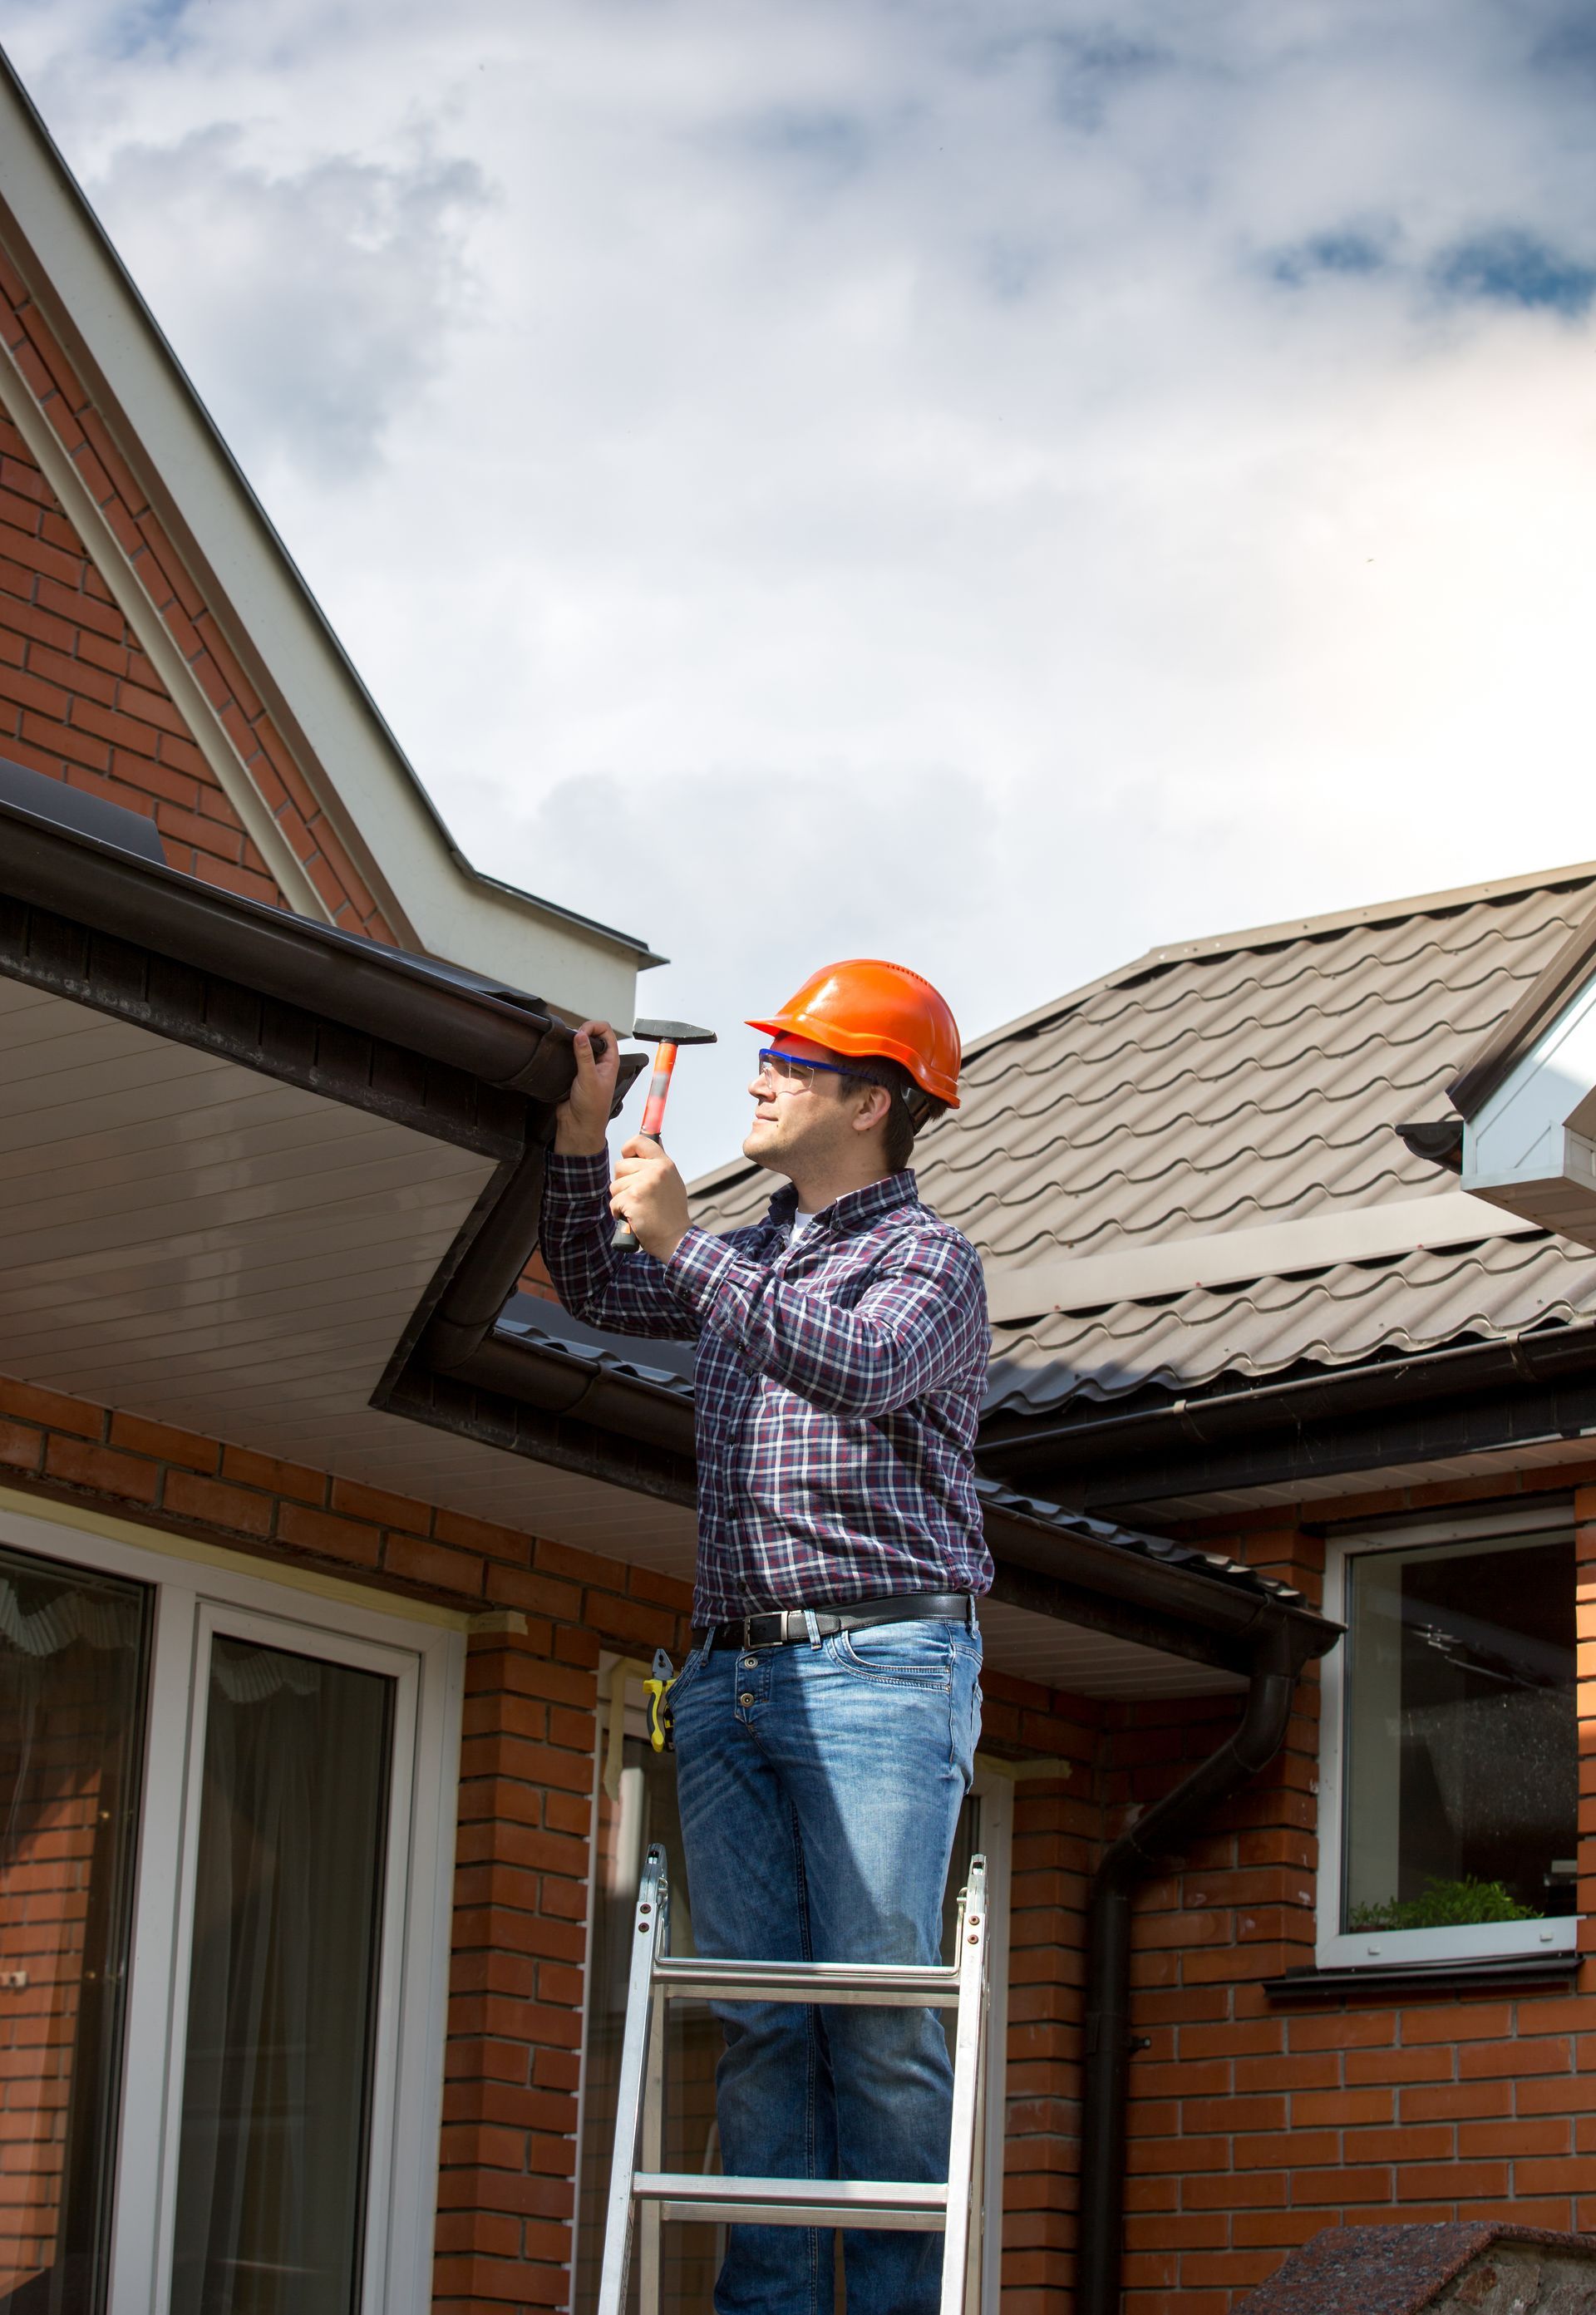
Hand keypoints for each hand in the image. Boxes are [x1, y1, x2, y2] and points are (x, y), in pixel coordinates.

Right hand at [555, 1021, 618, 1153]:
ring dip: (574, 1042)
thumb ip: (584, 1056)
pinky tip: (561, 1053)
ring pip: (581, 1045)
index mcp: (610, 1061)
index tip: (581, 1031)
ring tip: (567, 1044)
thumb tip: (581, 1035)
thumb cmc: (592, 1109)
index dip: (594, 1027)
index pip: (607, 1032)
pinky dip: (565, 1052)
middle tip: (573, 1037)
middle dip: (583, 1031)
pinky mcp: (574, 1073)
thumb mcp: (588, 1079)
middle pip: (593, 1035)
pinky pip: (570, 1056)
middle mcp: (600, 1062)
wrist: (578, 1126)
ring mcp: (587, 1067)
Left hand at [611, 1135, 690, 1260]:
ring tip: (638, 1208)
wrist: (675, 1238)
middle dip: (623, 1182)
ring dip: (621, 1200)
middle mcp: (655, 1171)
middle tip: (638, 1196)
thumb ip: (658, 1164)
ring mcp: (643, 1184)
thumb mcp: (671, 1181)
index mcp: (664, 1164)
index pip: (639, 1141)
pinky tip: (633, 1218)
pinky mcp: (632, 1199)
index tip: (629, 1160)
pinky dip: (619, 1213)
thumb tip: (653, 1138)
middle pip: (620, 1166)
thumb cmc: (671, 1212)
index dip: (628, 1149)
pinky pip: (614, 1202)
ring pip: (615, 1185)